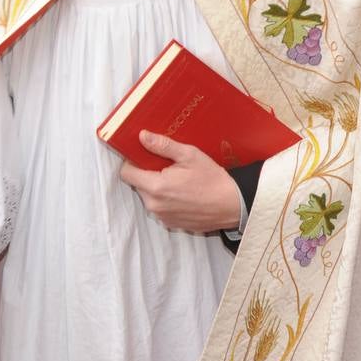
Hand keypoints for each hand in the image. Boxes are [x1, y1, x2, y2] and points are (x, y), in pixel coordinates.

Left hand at [119, 130, 240, 232]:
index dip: (132, 162)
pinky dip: (166, 201)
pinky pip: (160, 208)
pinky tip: (183, 194)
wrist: (234, 205)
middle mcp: (154, 205)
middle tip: (167, 167)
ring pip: (149, 197)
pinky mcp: (171, 224)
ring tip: (178, 181)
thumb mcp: (189, 155)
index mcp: (156, 187)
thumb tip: (142, 136)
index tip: (144, 157)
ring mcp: (162, 217)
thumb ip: (163, 145)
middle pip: (138, 185)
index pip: (126, 173)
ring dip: (157, 188)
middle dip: (147, 175)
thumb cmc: (212, 179)